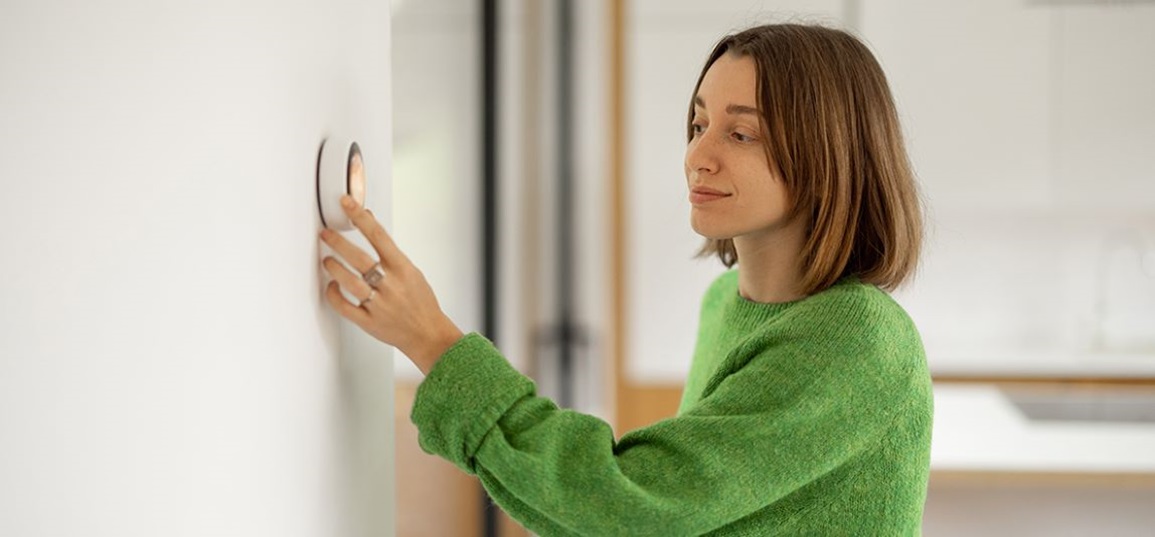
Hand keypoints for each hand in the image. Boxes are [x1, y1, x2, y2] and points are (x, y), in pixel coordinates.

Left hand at [319, 195, 462, 374]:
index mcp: (404, 270)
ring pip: (348, 282)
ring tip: (327, 259)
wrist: (428, 334)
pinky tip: (332, 285)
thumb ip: (390, 253)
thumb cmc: (421, 302)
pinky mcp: (369, 322)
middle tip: (326, 233)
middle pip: (359, 258)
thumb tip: (370, 223)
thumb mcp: (412, 272)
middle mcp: (391, 285)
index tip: (347, 203)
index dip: (361, 217)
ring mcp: (379, 305)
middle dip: (338, 242)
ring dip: (334, 267)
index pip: (379, 236)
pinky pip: (344, 306)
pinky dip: (334, 294)